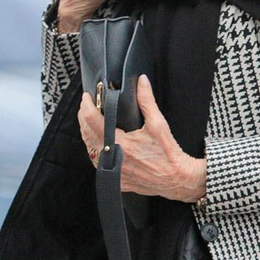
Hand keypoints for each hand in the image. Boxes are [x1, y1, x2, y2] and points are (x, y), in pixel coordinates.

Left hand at [78, 75, 205, 202]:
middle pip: (87, 133)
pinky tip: (98, 140)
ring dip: (87, 133)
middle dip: (84, 117)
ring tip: (90, 119)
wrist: (176, 178)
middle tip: (87, 105)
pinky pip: (97, 161)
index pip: (93, 120)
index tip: (87, 97)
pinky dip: (95, 149)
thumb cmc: (168, 154)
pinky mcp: (114, 178)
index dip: (87, 106)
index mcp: (121, 144)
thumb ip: (146, 101)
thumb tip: (141, 81)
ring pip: (89, 148)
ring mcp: (112, 170)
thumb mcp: (158, 124)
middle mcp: (113, 159)